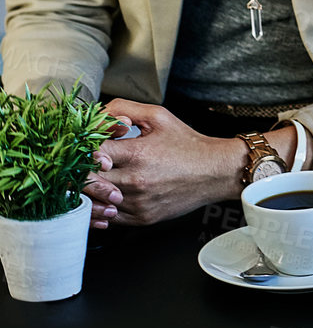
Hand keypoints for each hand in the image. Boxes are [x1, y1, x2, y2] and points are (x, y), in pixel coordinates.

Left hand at [96, 100, 243, 225]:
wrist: (217, 172)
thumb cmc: (189, 144)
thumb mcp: (159, 116)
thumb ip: (124, 109)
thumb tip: (96, 115)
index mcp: (137, 153)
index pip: (89, 153)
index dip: (82, 149)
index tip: (87, 147)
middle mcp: (136, 181)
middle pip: (85, 180)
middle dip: (80, 171)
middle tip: (82, 165)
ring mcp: (138, 202)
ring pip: (93, 202)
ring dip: (89, 191)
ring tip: (94, 179)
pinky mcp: (142, 218)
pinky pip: (108, 218)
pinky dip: (102, 208)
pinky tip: (107, 195)